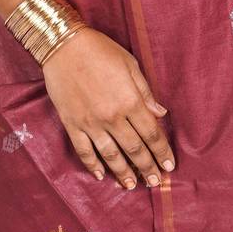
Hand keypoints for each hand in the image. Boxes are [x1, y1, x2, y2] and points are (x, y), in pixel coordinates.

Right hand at [42, 25, 175, 188]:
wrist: (63, 46)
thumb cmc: (100, 50)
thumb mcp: (129, 64)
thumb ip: (145, 92)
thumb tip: (161, 113)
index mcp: (130, 100)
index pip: (151, 133)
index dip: (162, 151)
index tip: (169, 165)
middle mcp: (112, 117)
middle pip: (135, 149)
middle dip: (147, 167)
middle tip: (155, 181)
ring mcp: (91, 123)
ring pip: (111, 156)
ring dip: (123, 173)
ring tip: (132, 185)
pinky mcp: (73, 124)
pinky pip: (84, 151)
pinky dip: (93, 165)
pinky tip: (100, 175)